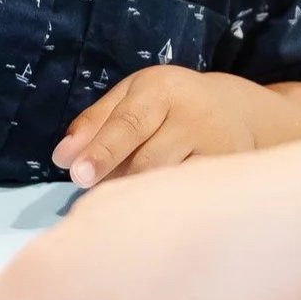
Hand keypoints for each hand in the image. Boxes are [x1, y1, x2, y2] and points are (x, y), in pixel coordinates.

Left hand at [53, 66, 286, 186]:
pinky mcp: (230, 174)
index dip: (102, 151)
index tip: (77, 174)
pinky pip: (190, 196)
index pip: (129, 124)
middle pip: (146, 160)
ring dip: (139, 195)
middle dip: (116, 180)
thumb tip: (62, 157)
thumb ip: (95, 122)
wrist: (238, 113)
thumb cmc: (171, 105)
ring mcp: (217, 148)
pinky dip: (167, 205)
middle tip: (94, 193)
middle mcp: (193, 115)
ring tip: (125, 199)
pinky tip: (156, 210)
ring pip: (169, 183)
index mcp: (162, 89)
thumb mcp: (132, 97)